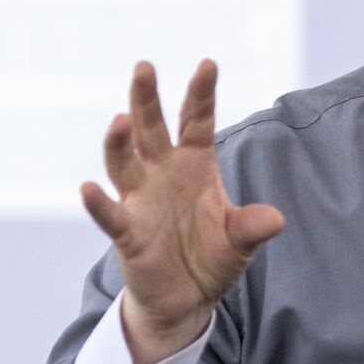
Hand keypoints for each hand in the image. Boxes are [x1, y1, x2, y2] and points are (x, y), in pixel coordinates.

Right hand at [81, 60, 284, 363]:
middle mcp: (162, 173)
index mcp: (194, 164)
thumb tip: (275, 220)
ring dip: (119, 142)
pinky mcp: (127, 232)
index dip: (200, 94)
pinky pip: (110, 214)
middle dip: (146, 99)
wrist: (186, 299)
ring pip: (124, 162)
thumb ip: (251, 227)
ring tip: (121, 120)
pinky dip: (98, 203)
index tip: (207, 64)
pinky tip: (88, 188)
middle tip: (144, 67)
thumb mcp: (240, 242)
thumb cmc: (212, 258)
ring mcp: (140, 200)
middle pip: (150, 129)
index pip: (196, 121)